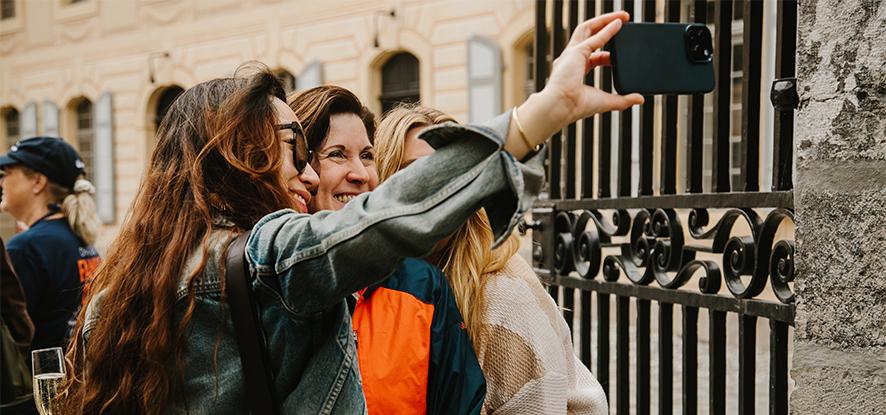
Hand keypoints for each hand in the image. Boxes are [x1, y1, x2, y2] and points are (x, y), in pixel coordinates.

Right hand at [506, 11, 643, 158]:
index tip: (622, 53)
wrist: (560, 107)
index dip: (609, 53)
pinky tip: (619, 24)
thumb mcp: (605, 101)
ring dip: (605, 20)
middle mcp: (571, 59)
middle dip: (605, 27)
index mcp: (575, 71)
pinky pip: (594, 37)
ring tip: (622, 17)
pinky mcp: (575, 52)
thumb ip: (623, 100)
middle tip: (623, 23)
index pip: (593, 56)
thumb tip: (640, 99)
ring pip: (588, 28)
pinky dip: (607, 29)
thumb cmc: (575, 107)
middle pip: (588, 35)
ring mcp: (571, 54)